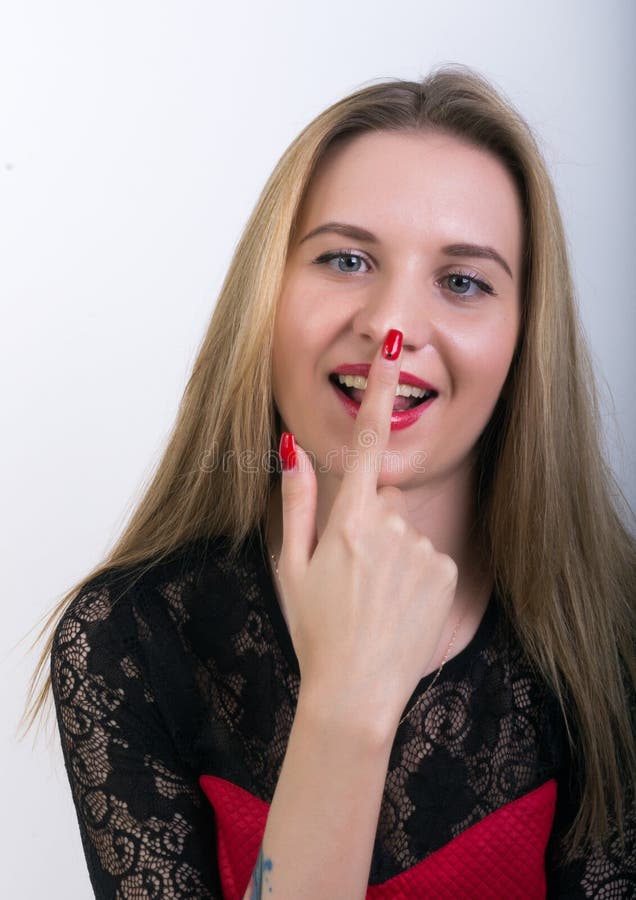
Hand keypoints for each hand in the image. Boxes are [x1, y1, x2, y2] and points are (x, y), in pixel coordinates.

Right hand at [277, 329, 457, 735]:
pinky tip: (398, 607)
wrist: (356, 693)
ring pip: (406, 531)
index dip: (382, 390)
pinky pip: (429, 555)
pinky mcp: (447, 571)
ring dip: (391, 553)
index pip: (367, 442)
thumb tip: (291, 448)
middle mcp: (392, 527)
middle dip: (368, 524)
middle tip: (351, 575)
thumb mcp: (292, 564)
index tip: (396, 350)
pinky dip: (414, 574)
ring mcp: (424, 550)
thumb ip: (296, 500)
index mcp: (349, 520)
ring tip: (373, 599)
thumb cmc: (316, 629)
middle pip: (383, 500)